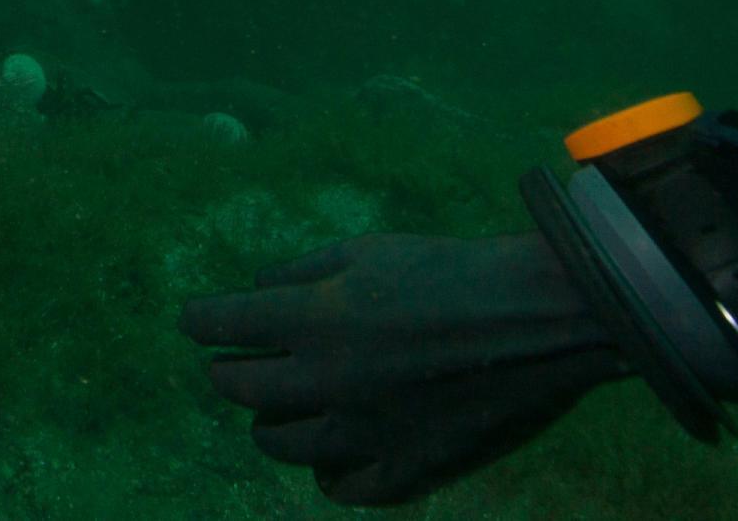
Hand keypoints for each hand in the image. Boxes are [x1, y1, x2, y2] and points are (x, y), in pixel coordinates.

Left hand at [181, 231, 628, 505]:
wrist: (544, 315)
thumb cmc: (454, 270)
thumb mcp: (369, 249)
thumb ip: (302, 272)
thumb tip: (259, 292)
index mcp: (314, 319)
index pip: (221, 325)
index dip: (200, 322)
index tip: (194, 323)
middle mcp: (328, 381)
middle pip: (241, 390)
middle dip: (228, 373)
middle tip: (232, 366)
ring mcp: (366, 431)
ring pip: (282, 445)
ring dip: (270, 426)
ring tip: (277, 413)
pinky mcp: (407, 466)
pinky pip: (343, 488)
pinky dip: (327, 474)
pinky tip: (327, 460)